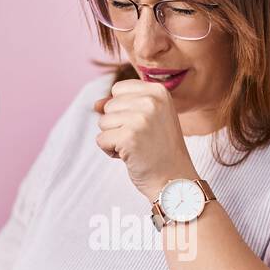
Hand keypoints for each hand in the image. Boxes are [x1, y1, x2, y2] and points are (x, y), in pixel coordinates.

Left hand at [93, 79, 199, 200]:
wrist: (174, 180)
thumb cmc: (160, 150)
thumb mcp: (147, 119)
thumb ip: (122, 106)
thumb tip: (95, 104)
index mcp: (159, 91)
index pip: (119, 89)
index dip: (123, 110)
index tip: (142, 125)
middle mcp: (151, 101)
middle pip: (109, 105)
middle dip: (117, 125)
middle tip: (140, 139)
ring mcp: (141, 118)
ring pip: (102, 122)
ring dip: (114, 138)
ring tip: (136, 147)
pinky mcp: (128, 137)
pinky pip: (101, 140)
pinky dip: (110, 151)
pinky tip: (130, 157)